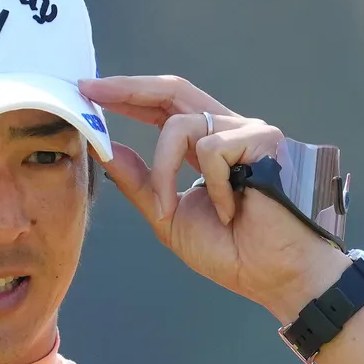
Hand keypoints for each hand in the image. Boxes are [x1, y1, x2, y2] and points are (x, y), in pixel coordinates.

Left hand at [80, 75, 349, 320]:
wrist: (273, 275)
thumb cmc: (232, 251)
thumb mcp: (168, 214)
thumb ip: (140, 182)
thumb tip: (106, 149)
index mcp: (208, 145)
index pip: (165, 107)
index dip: (129, 96)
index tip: (90, 93)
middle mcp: (229, 129)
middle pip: (173, 89)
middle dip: (128, 88)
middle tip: (91, 91)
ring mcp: (248, 131)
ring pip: (179, 127)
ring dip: (162, 172)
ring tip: (173, 210)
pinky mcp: (263, 139)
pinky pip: (209, 150)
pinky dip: (210, 186)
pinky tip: (231, 211)